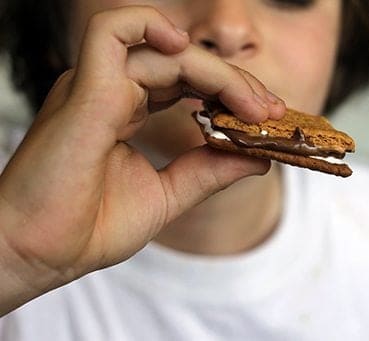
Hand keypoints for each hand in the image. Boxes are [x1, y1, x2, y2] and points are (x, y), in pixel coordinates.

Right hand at [0, 5, 284, 315]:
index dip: (229, 93)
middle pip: (184, 63)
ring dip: (217, 72)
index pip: (187, 82)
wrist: (40, 255)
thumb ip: (211, 170)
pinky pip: (113, 31)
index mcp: (124, 110)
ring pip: (165, 49)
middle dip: (234, 83)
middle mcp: (111, 90)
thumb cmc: (89, 227)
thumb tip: (260, 157)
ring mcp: (96, 86)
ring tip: (252, 105)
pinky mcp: (85, 91)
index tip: (266, 117)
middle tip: (270, 110)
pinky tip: (185, 49)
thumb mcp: (169, 194)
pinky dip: (151, 27)